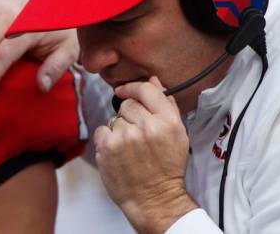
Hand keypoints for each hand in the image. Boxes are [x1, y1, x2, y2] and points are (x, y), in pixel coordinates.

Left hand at [93, 77, 196, 232]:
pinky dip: (106, 139)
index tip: (124, 91)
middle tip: (136, 135)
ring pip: (114, 118)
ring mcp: (125, 136)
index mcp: (167, 122)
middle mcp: (146, 126)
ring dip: (119, 129)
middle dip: (129, 115)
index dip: (132, 87)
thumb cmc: (166, 167)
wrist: (155, 199)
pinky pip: (102, 130)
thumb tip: (153, 80)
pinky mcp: (107, 147)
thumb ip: (165, 106)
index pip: (145, 90)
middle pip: (127, 104)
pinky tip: (118, 153)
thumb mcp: (177, 135)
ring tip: (130, 148)